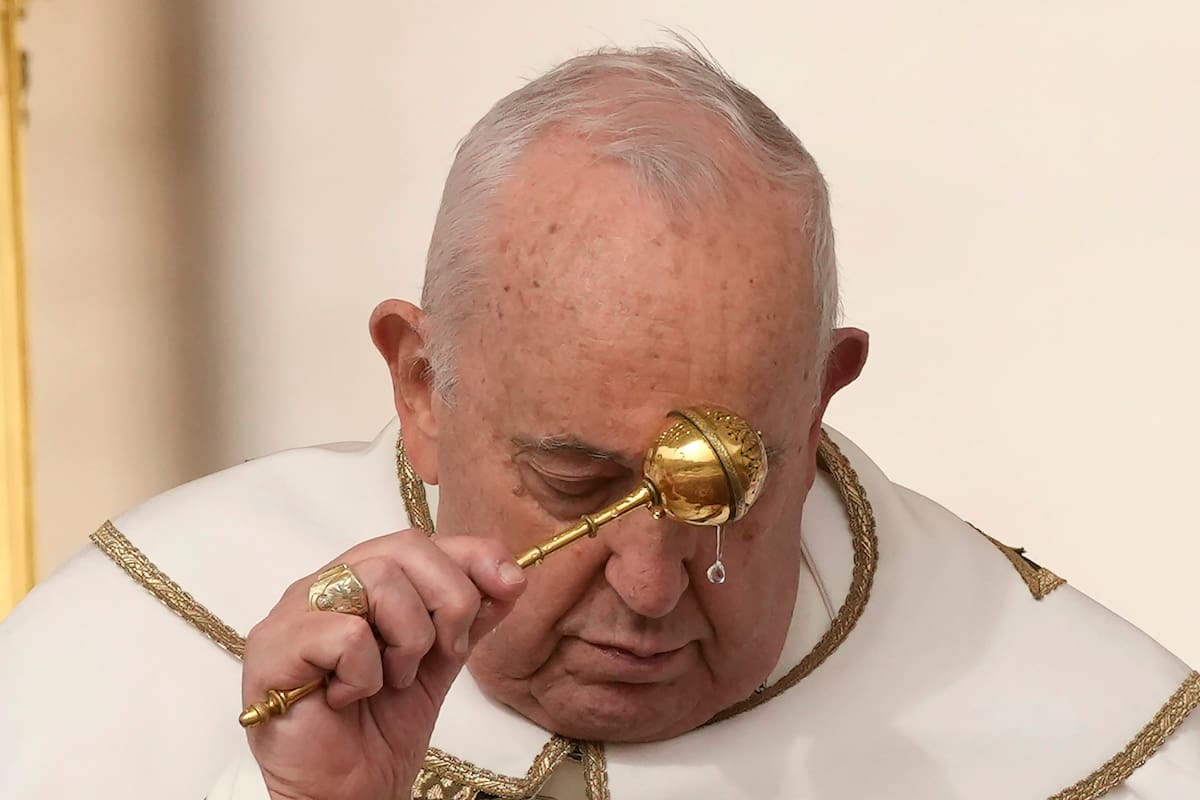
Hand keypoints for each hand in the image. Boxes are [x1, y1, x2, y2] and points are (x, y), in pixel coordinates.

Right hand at [241, 530, 526, 799]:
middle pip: (404, 548)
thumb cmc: (381, 728)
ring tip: (392, 680)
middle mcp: (323, 586)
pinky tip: (349, 696)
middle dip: (449, 600)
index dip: (471, 555)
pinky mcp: (273, 650)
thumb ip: (469, 616)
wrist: (347, 792)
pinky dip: (366, 672)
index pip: (419, 541)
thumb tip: (512, 575)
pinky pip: (346, 633)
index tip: (511, 584)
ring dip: (408, 640)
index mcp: (358, 581)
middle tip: (446, 653)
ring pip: (378, 580)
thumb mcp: (441, 661)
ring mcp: (292, 614)